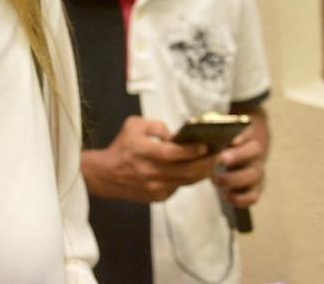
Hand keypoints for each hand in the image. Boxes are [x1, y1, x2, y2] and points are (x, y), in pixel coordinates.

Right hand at [82, 115, 216, 202]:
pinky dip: (188, 179)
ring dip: (202, 173)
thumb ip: (157, 126)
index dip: (191, 151)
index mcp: (143, 152)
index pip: (172, 153)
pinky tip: (195, 170)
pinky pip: (178, 187)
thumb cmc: (122, 147)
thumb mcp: (133, 126)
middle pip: (185, 171)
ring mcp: (155, 188)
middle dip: (205, 163)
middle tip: (218, 155)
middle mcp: (150, 172)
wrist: (105, 175)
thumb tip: (176, 136)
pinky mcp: (157, 197)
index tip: (206, 145)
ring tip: (212, 163)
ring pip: (186, 181)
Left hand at [213, 110, 269, 207]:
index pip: (248, 131)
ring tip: (216, 180)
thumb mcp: (212, 136)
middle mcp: (254, 152)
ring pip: (254, 174)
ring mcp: (255, 170)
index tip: (232, 140)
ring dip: (236, 178)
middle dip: (239, 155)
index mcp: (245, 134)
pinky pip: (253, 195)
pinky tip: (228, 196)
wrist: (232, 157)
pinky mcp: (253, 188)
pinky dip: (242, 198)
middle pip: (255, 151)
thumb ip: (205, 136)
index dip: (241, 135)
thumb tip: (185, 137)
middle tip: (222, 158)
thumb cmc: (216, 143)